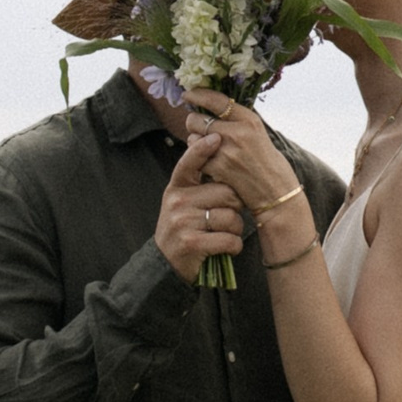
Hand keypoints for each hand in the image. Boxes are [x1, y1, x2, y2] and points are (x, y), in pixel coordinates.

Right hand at [156, 128, 241, 282]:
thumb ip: (199, 183)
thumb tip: (220, 154)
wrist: (165, 264)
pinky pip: (228, 239)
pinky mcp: (191, 243)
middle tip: (229, 216)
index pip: (189, 163)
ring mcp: (182, 222)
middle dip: (235, 206)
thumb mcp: (183, 202)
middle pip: (226, 193)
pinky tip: (226, 247)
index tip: (216, 137)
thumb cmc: (184, 228)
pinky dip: (234, 246)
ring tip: (224, 234)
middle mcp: (177, 201)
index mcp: (176, 187)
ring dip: (235, 229)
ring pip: (230, 218)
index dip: (203, 149)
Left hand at [179, 89, 300, 220]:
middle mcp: (237, 132)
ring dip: (195, 142)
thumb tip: (210, 105)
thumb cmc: (266, 162)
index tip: (188, 95)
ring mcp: (227, 151)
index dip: (197, 95)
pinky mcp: (219, 169)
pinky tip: (209, 163)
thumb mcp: (257, 133)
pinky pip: (196, 158)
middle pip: (196, 119)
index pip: (216, 100)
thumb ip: (236, 120)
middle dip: (193, 123)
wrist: (275, 192)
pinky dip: (199, 160)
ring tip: (208, 148)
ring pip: (193, 138)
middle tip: (198, 128)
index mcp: (249, 119)